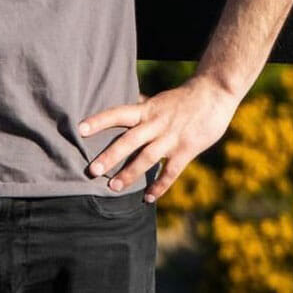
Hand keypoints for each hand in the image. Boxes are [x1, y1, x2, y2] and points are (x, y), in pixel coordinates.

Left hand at [78, 75, 238, 200]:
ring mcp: (171, 138)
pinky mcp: (187, 150)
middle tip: (92, 170)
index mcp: (146, 109)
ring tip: (113, 187)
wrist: (213, 94)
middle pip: (128, 140)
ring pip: (146, 158)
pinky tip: (148, 198)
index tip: (80, 129)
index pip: (117, 113)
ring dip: (130, 174)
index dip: (99, 120)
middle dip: (110, 156)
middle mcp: (155, 124)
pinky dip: (159, 186)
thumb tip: (126, 106)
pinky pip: (170, 172)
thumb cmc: (182, 98)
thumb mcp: (157, 100)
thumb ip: (142, 108)